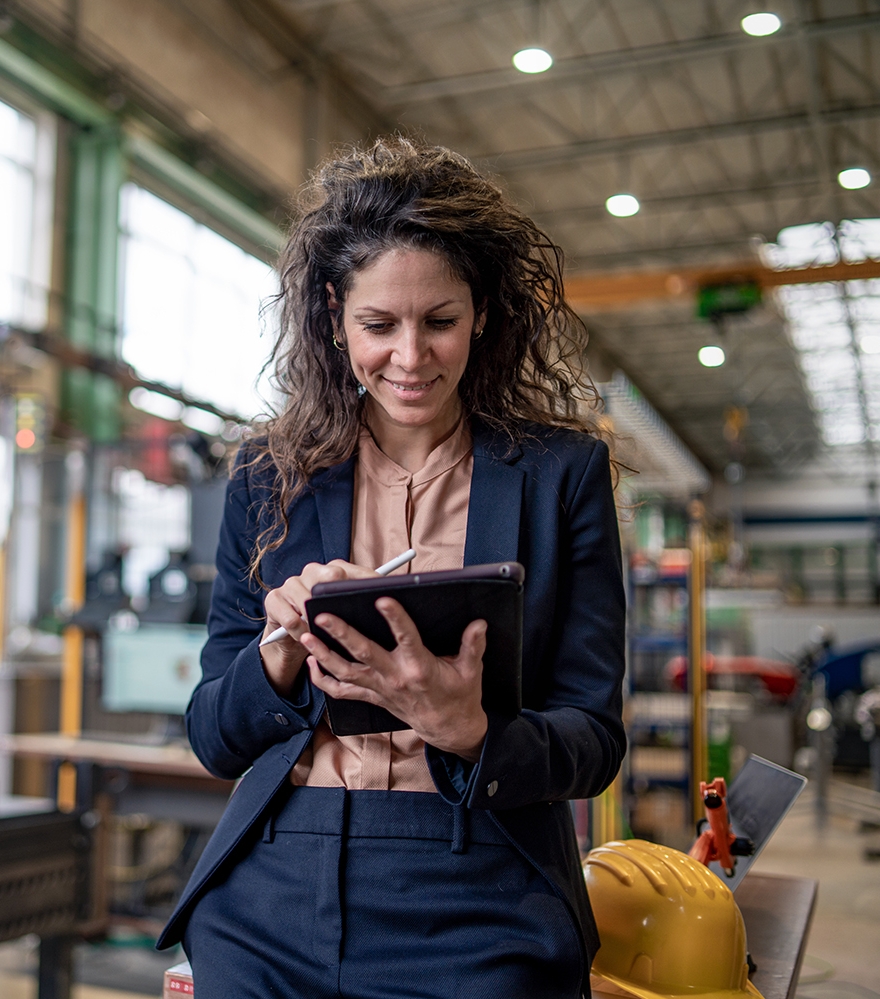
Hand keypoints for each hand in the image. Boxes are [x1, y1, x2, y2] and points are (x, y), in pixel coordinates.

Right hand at [260, 560, 377, 696]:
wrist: (292, 638)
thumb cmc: (327, 625)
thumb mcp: (347, 615)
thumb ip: (364, 606)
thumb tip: (399, 605)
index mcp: (334, 570)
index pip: (356, 571)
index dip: (370, 583)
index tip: (386, 596)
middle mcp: (313, 571)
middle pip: (330, 577)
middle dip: (339, 598)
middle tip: (348, 617)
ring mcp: (292, 583)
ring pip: (308, 599)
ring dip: (316, 620)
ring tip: (324, 634)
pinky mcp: (274, 599)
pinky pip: (290, 617)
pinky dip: (299, 631)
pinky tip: (306, 638)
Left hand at [300, 597, 488, 760]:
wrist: (448, 728)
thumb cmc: (460, 696)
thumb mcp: (471, 671)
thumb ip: (472, 645)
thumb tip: (478, 623)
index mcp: (419, 668)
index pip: (406, 638)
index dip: (395, 618)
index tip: (382, 599)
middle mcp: (395, 678)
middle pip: (363, 654)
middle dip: (342, 634)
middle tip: (323, 615)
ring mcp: (380, 689)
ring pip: (345, 672)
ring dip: (323, 654)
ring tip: (306, 635)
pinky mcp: (373, 697)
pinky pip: (342, 691)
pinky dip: (324, 679)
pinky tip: (312, 664)